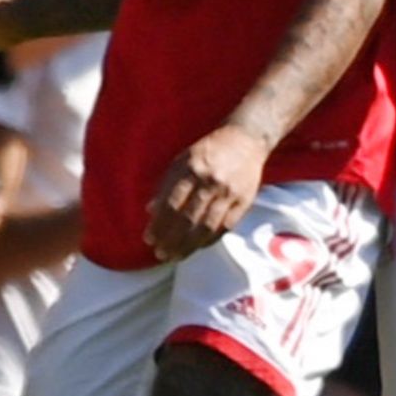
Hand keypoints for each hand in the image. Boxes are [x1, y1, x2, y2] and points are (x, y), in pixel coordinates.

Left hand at [145, 126, 267, 260]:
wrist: (246, 139)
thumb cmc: (209, 150)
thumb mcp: (183, 159)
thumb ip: (166, 184)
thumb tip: (150, 210)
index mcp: (191, 168)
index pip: (171, 203)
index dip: (159, 224)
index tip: (149, 239)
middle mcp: (210, 181)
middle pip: (187, 218)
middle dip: (171, 240)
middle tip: (160, 254)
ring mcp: (228, 193)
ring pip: (206, 227)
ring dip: (188, 246)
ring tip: (175, 256)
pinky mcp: (244, 201)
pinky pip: (225, 227)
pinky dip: (209, 240)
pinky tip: (196, 248)